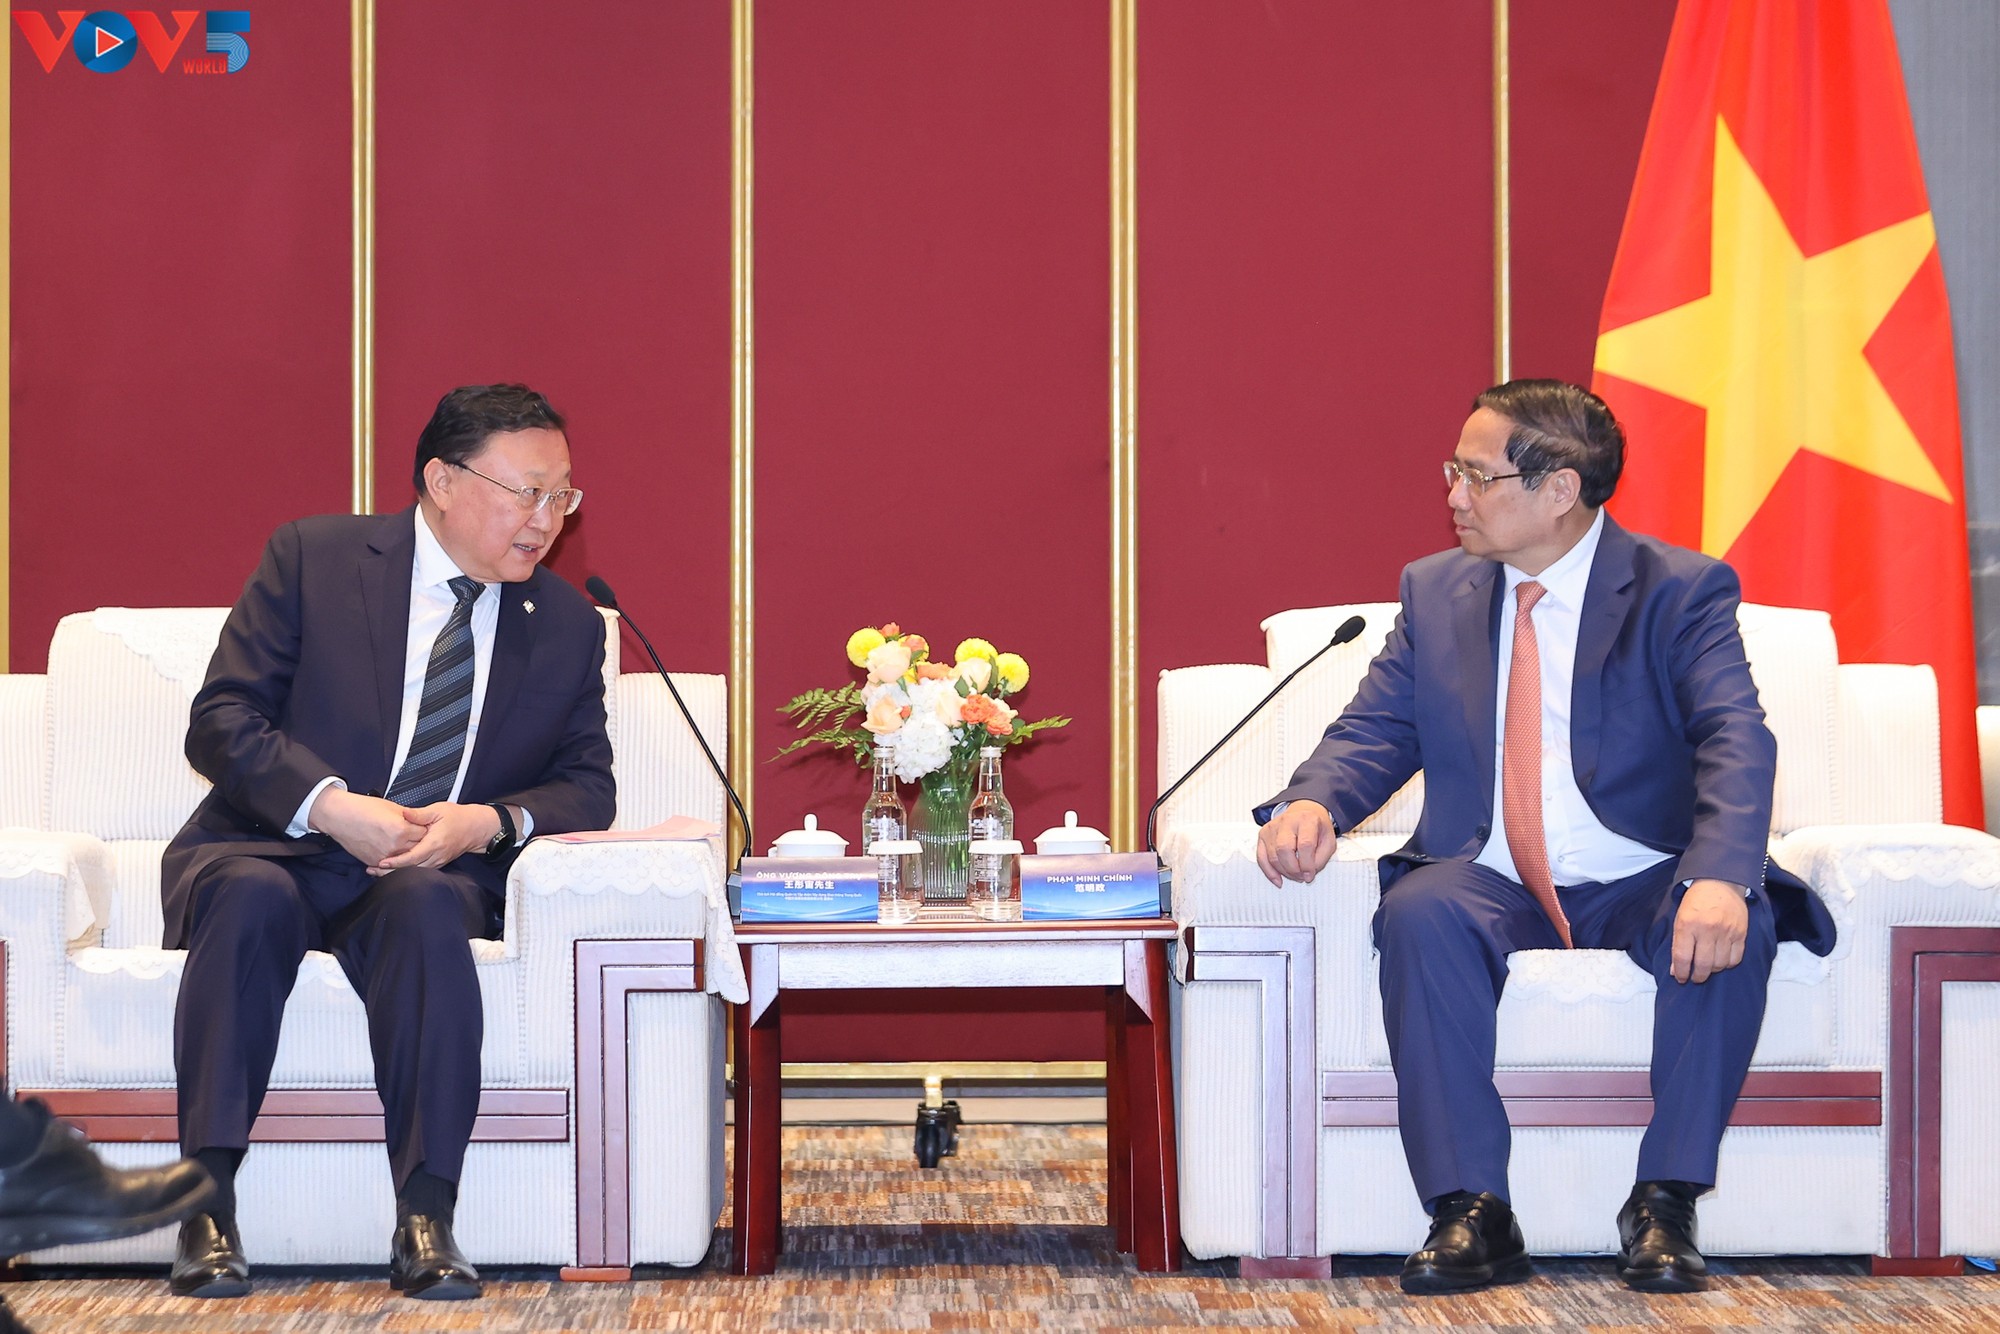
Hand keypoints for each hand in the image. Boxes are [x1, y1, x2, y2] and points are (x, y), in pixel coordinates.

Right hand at [309, 787, 421, 866]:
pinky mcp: (374, 862)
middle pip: (417, 848)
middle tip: (414, 835)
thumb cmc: (363, 809)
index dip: (423, 829)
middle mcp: (394, 846)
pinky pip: (391, 864)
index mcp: (401, 830)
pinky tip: (393, 850)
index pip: (424, 834)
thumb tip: (420, 821)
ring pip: (405, 859)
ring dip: (407, 852)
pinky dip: (394, 858)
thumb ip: (410, 817)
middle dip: (418, 841)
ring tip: (403, 841)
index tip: (423, 827)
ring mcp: (384, 856)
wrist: (340, 817)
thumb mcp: (393, 807)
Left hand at [370, 802, 502, 875]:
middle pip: (410, 869)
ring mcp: (437, 862)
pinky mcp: (438, 863)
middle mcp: (436, 856)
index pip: (412, 857)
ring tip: (377, 871)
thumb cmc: (458, 818)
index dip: (395, 861)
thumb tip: (403, 813)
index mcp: (434, 843)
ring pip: (414, 873)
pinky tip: (394, 870)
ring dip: (396, 873)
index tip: (381, 862)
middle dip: (390, 872)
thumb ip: (419, 814)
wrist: (476, 828)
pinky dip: (406, 872)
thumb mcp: (438, 810)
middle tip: (371, 869)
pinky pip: (420, 871)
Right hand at [1255, 800, 1338, 886]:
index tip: (1310, 875)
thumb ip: (1321, 858)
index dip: (1307, 864)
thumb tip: (1307, 873)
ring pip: (1272, 856)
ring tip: (1294, 875)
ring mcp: (1272, 827)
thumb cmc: (1316, 827)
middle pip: (1284, 849)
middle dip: (1293, 869)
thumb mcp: (1329, 840)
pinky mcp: (1263, 834)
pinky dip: (1269, 872)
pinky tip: (1278, 879)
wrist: (1304, 811)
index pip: (1305, 845)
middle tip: (1301, 876)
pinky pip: (1261, 857)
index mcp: (1307, 820)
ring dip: (1284, 872)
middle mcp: (1287, 821)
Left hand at [1671, 878, 1749, 983]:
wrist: (1720, 882)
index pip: (1683, 957)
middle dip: (1697, 977)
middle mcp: (1707, 930)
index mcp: (1688, 925)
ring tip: (1707, 966)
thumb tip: (1676, 969)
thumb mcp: (1680, 918)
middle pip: (1703, 965)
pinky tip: (1721, 960)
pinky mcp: (1741, 934)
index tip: (1681, 978)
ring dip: (1712, 970)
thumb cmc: (1697, 901)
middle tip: (1695, 977)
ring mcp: (1726, 932)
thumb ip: (1678, 944)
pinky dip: (1728, 964)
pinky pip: (1735, 959)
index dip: (1681, 973)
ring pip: (1720, 964)